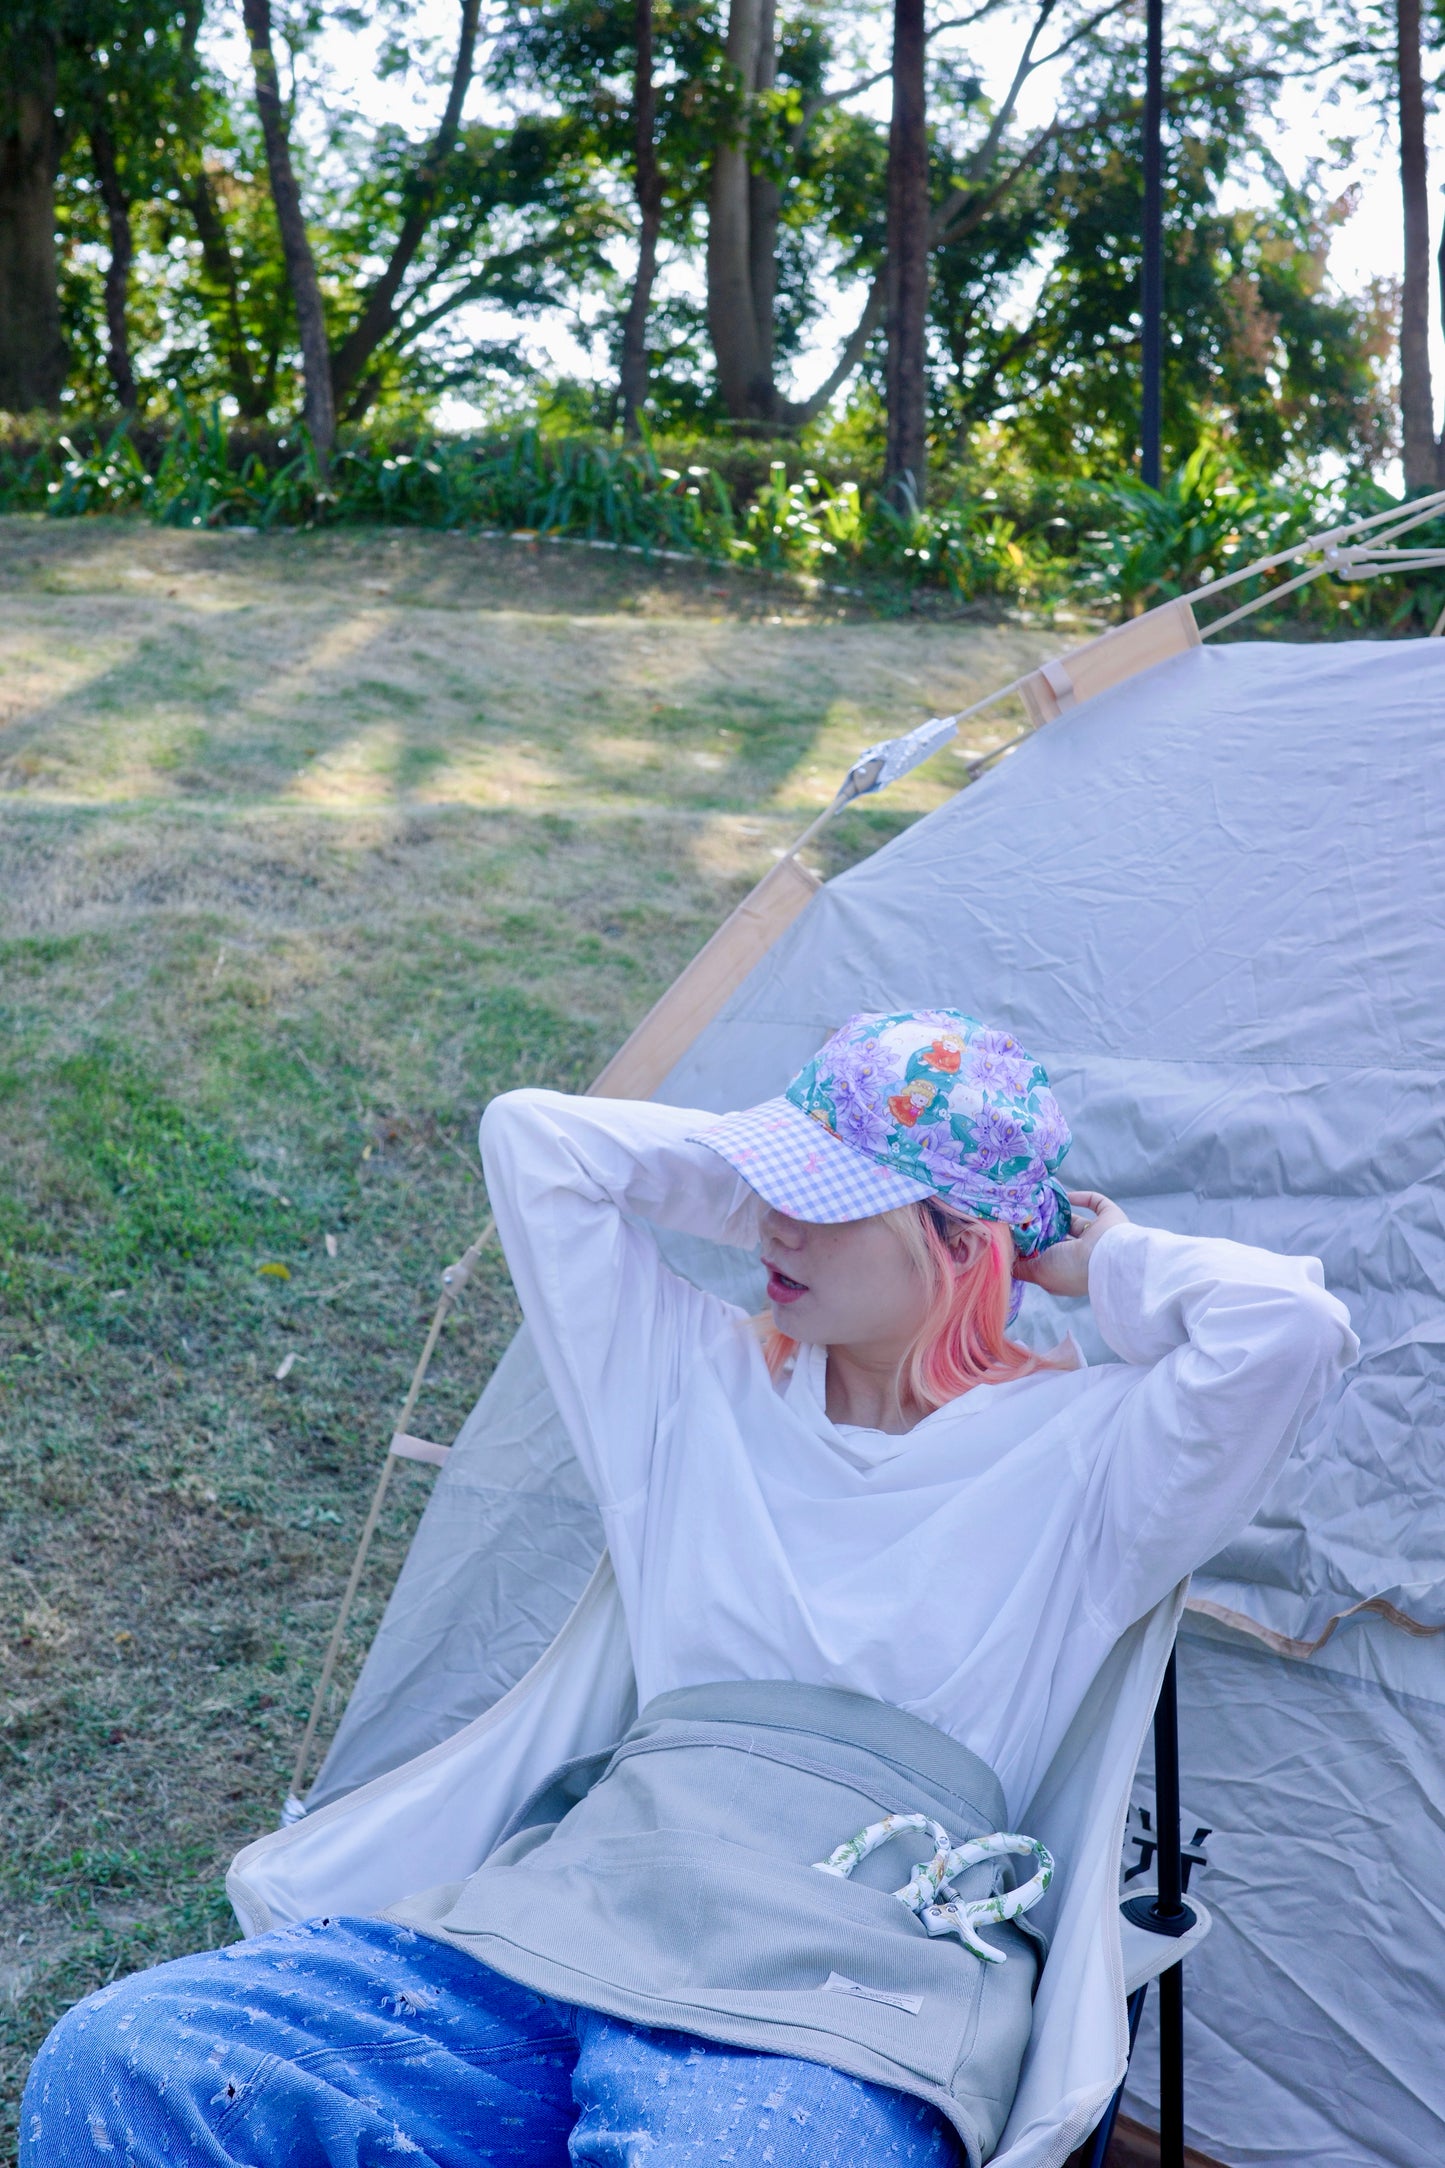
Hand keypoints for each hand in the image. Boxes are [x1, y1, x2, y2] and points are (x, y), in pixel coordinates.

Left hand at [1012, 1191, 1127, 1300]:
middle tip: (1026, 1214)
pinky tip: (1065, 1194)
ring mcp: (1097, 1238)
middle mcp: (1082, 1256)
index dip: (1033, 1248)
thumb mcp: (1037, 1272)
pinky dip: (1082, 1197)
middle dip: (1045, 1228)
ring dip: (1061, 1212)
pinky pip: (1095, 1203)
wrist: (1107, 1256)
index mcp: (1066, 1271)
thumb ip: (1021, 1267)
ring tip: (1040, 1201)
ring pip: (1076, 1222)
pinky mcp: (1110, 1218)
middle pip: (1060, 1238)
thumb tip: (1008, 1258)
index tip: (1016, 1234)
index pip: (1047, 1259)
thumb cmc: (1070, 1268)